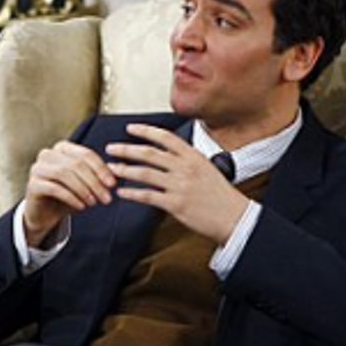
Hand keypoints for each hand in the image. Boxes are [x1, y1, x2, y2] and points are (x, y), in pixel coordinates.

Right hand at [24, 140, 116, 246]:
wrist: (45, 214)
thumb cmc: (68, 196)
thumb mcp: (87, 184)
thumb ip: (102, 174)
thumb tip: (122, 166)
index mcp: (62, 148)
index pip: (86, 154)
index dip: (101, 169)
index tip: (113, 185)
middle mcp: (48, 154)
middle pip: (76, 164)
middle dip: (94, 182)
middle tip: (106, 198)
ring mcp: (37, 168)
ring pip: (65, 174)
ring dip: (83, 190)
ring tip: (94, 203)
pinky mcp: (32, 184)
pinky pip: (55, 188)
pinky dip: (71, 198)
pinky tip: (81, 207)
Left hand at [106, 123, 248, 243]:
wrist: (234, 216)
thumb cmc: (221, 195)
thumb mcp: (207, 168)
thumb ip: (188, 160)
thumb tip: (170, 155)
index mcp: (193, 156)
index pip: (165, 137)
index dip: (145, 131)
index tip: (130, 128)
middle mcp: (185, 168)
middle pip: (149, 153)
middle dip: (127, 149)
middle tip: (111, 148)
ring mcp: (179, 185)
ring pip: (145, 173)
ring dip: (125, 170)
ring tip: (112, 168)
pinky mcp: (175, 204)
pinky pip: (148, 196)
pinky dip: (132, 193)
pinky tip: (122, 192)